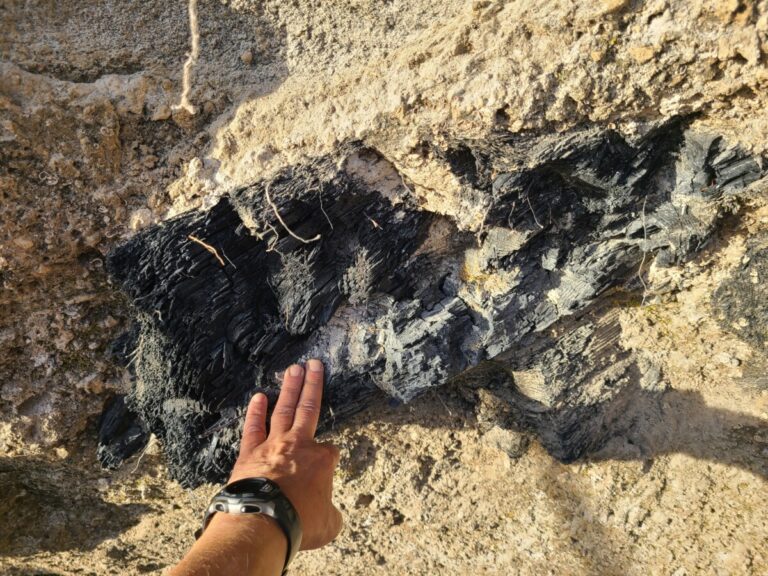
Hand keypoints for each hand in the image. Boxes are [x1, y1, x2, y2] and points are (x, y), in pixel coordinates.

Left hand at [229, 359, 342, 549]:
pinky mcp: (249, 452)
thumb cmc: (298, 523)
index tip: (328, 464)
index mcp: (322, 460)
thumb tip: (329, 514)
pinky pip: (253, 427)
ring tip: (293, 368)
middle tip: (313, 363)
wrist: (262, 522)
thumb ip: (330, 514)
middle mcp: (299, 445)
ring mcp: (273, 444)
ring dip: (289, 388)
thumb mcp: (328, 524)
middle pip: (309, 408)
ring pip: (283, 409)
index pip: (331, 451)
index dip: (330, 457)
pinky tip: (259, 396)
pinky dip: (256, 412)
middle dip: (313, 385)